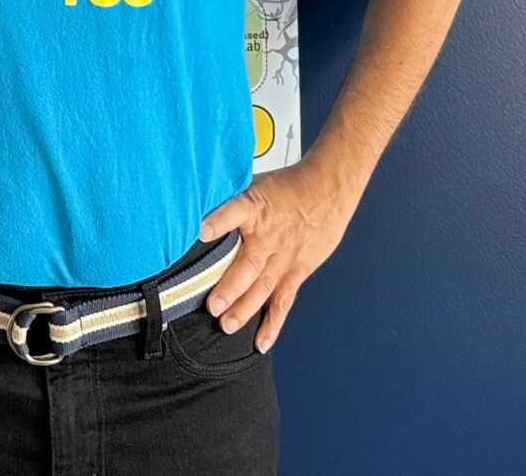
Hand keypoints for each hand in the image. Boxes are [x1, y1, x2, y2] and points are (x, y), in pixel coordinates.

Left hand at [197, 160, 361, 351]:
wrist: (328, 189)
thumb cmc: (289, 185)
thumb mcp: (256, 182)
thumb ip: (231, 199)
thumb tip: (197, 202)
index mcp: (256, 208)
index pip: (235, 211)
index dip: (219, 221)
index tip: (201, 231)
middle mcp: (269, 236)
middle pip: (248, 264)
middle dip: (229, 287)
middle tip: (212, 306)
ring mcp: (285, 257)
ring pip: (263, 287)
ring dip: (245, 308)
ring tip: (227, 325)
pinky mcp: (298, 271)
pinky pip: (284, 300)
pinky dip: (273, 323)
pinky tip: (261, 342)